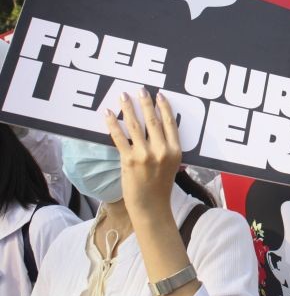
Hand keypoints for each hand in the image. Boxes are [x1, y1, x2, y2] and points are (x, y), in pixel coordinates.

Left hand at [105, 89, 181, 217]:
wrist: (151, 206)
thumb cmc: (160, 186)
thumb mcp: (172, 165)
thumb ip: (166, 147)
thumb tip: (157, 128)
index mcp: (175, 151)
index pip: (170, 123)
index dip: (164, 107)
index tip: (159, 95)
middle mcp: (161, 150)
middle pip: (152, 120)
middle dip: (145, 103)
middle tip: (140, 89)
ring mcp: (145, 155)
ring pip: (135, 125)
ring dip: (128, 108)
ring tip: (123, 96)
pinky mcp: (129, 160)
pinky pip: (119, 138)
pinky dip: (113, 124)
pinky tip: (109, 114)